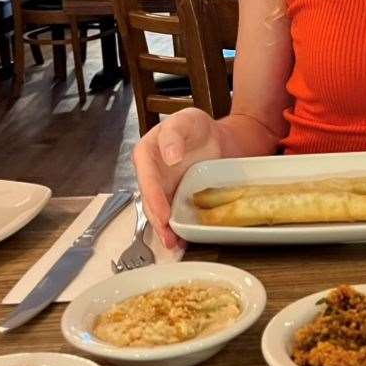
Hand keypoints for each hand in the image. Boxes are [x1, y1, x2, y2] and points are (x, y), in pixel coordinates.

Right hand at [132, 108, 225, 248]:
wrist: (218, 139)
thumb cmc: (197, 127)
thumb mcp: (186, 120)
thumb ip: (175, 134)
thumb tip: (170, 156)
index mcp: (147, 153)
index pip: (147, 177)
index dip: (154, 198)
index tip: (163, 214)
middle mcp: (152, 175)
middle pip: (151, 201)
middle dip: (158, 221)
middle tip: (168, 238)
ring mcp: (164, 189)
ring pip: (160, 212)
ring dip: (165, 231)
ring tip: (174, 246)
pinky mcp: (176, 199)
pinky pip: (174, 215)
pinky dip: (177, 230)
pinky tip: (183, 242)